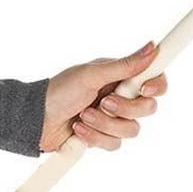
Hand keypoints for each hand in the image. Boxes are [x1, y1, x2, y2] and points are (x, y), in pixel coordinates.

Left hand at [39, 41, 167, 151]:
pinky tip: (79, 130)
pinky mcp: (103, 137)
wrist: (36, 120)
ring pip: (132, 129)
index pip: (154, 79)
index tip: (144, 90)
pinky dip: (96, 138)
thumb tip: (152, 47)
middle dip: (125, 108)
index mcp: (121, 76)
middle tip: (103, 102)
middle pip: (148, 108)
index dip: (156, 86)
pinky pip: (115, 144)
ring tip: (84, 116)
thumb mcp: (91, 74)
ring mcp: (113, 118)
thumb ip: (124, 65)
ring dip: (105, 124)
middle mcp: (121, 96)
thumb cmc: (59, 90)